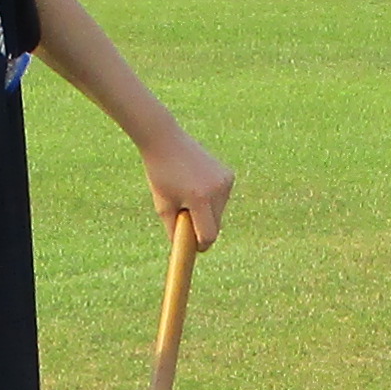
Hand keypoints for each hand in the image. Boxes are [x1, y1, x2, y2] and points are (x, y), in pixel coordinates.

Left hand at [142, 127, 235, 253]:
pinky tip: (198, 184)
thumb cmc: (160, 174)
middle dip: (202, 228)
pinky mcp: (229, 175)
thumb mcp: (163, 206)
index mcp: (200, 199)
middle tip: (185, 217)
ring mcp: (226, 181)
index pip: (208, 235)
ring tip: (188, 194)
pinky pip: (222, 199)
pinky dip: (211, 199)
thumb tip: (185, 249)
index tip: (192, 246)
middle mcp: (217, 190)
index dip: (200, 245)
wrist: (166, 140)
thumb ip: (174, 230)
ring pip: (220, 213)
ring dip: (207, 213)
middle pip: (216, 226)